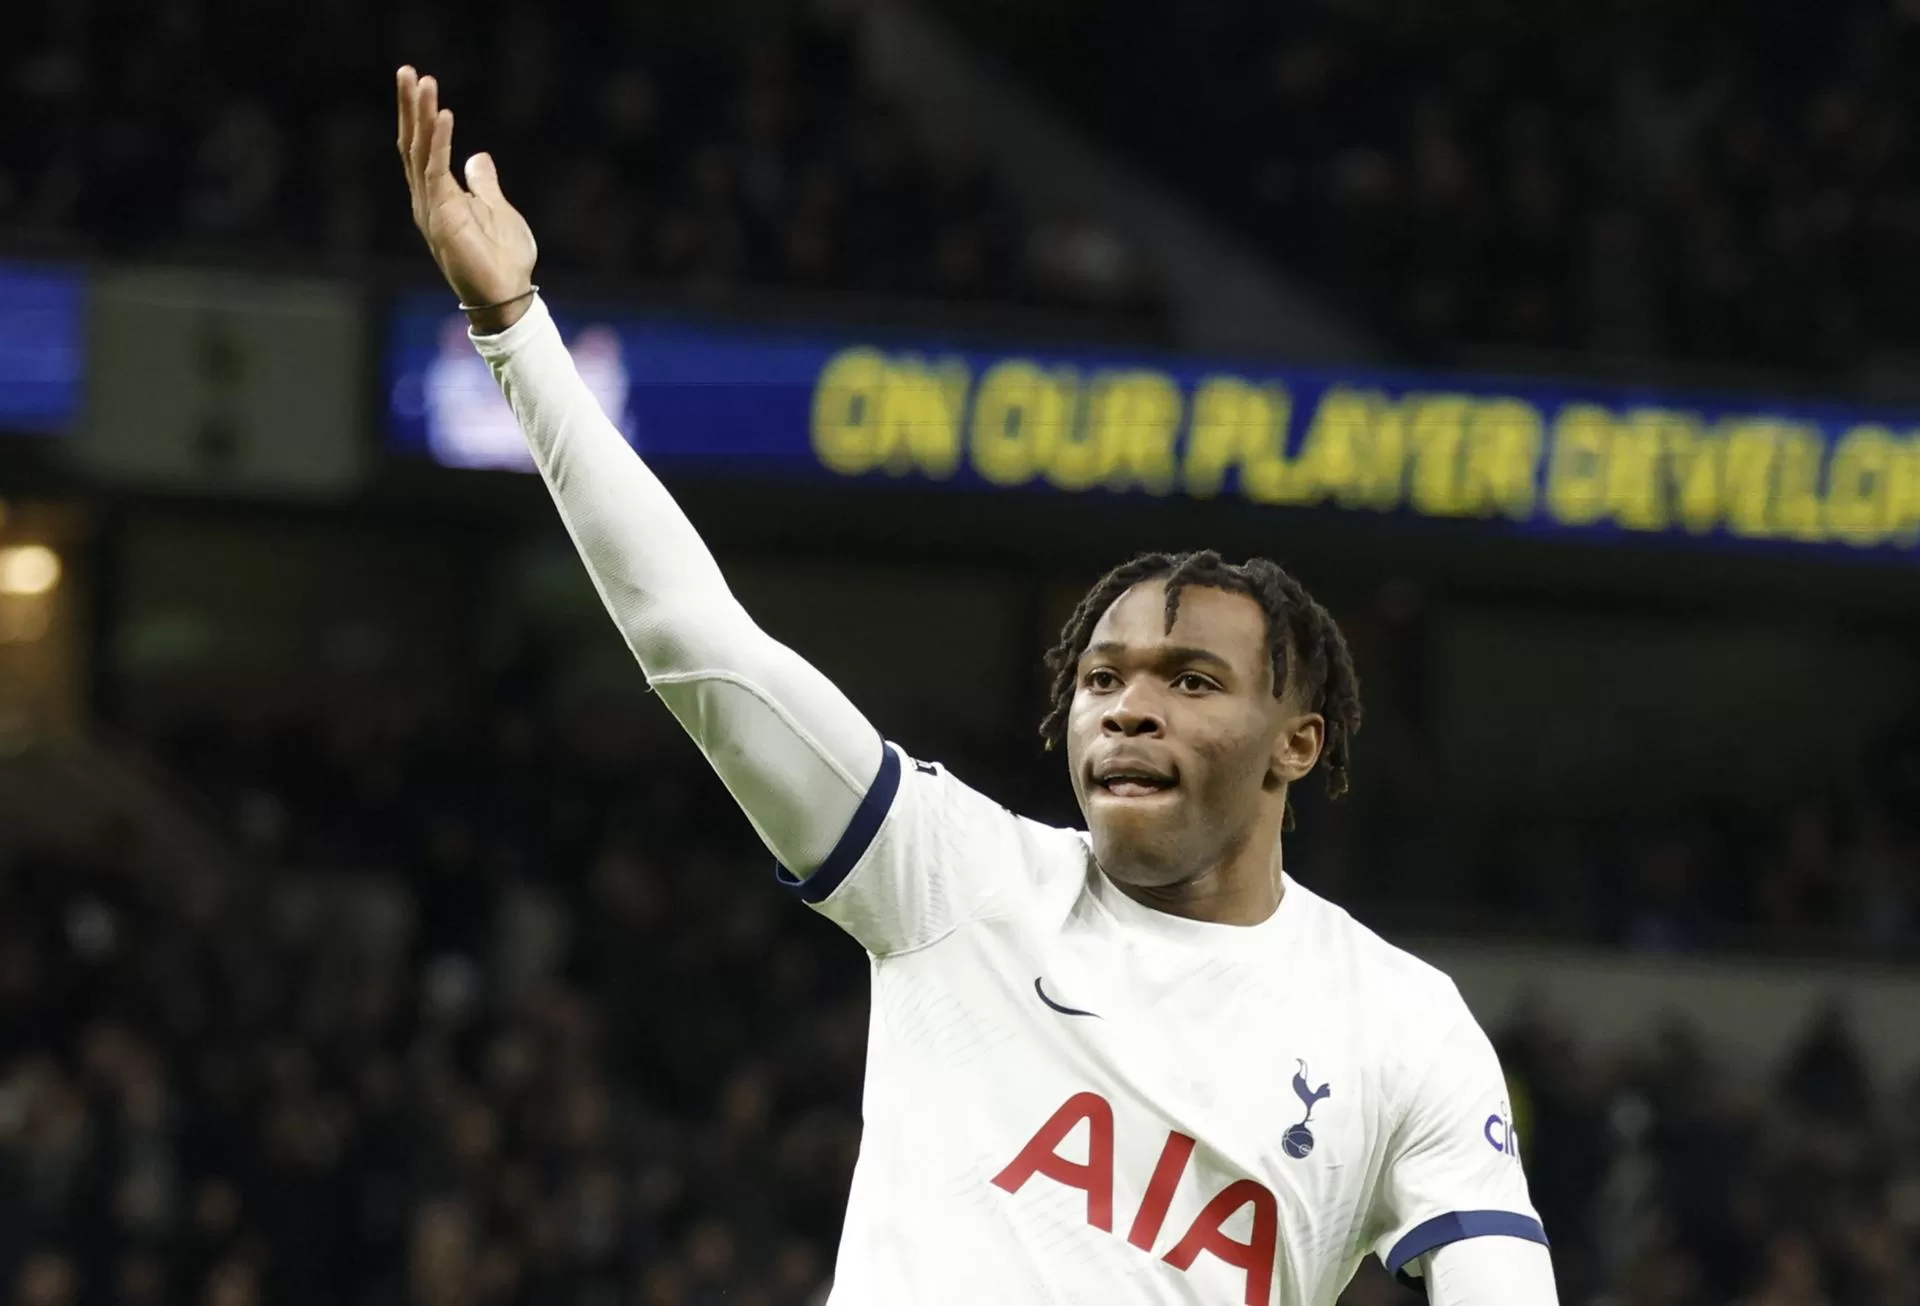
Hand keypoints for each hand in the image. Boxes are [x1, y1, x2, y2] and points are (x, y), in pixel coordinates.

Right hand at [396, 65, 538, 331]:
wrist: (508, 296)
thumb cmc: (504, 259)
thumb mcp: (497, 209)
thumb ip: (483, 183)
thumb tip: (477, 157)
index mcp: (439, 197)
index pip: (423, 148)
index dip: (420, 116)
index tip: (421, 83)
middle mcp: (428, 200)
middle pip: (413, 143)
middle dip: (410, 106)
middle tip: (407, 70)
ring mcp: (432, 208)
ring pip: (420, 151)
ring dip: (420, 115)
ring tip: (421, 81)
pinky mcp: (443, 216)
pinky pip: (437, 171)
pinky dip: (440, 142)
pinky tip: (443, 115)